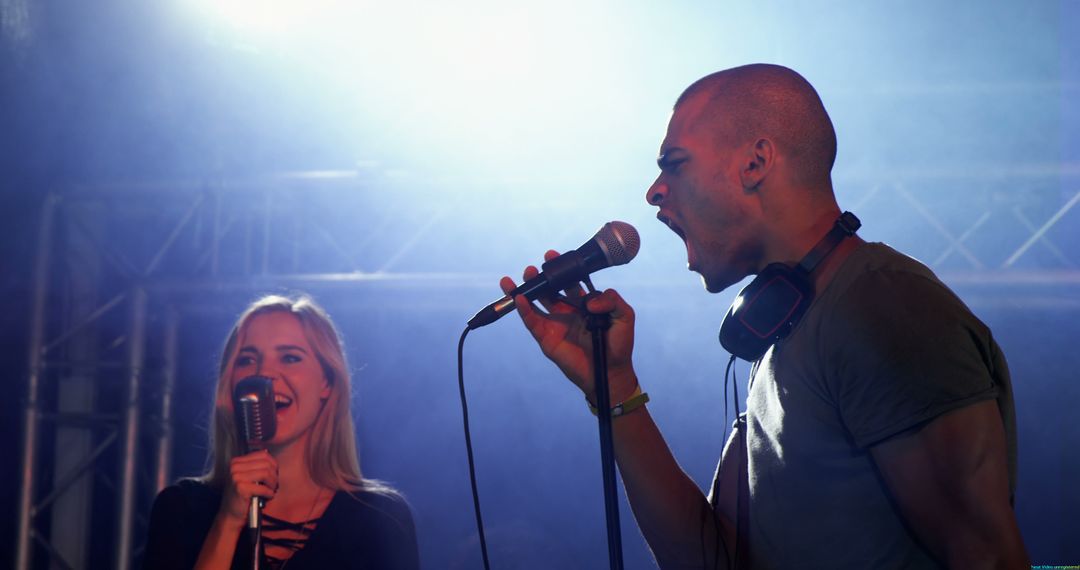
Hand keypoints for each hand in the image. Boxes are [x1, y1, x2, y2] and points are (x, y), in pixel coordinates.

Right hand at [220, 450, 278, 521]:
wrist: (231, 513)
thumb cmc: (242, 495)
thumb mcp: (248, 476)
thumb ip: (256, 465)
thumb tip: (268, 452)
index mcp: (237, 461)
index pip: (263, 454)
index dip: (273, 464)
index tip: (274, 474)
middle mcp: (235, 467)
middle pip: (266, 464)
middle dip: (274, 475)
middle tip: (273, 485)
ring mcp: (236, 477)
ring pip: (266, 473)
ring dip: (272, 484)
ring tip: (271, 490)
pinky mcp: (240, 488)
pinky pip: (263, 488)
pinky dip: (269, 493)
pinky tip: (267, 496)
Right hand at [500, 250, 638, 402]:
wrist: (610, 372)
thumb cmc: (618, 345)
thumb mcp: (624, 317)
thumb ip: (612, 301)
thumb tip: (590, 300)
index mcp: (583, 302)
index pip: (569, 281)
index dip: (561, 268)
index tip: (553, 256)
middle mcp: (567, 310)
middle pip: (549, 289)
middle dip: (541, 276)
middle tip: (534, 267)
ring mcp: (555, 323)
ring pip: (535, 302)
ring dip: (526, 289)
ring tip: (520, 277)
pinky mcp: (546, 338)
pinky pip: (532, 321)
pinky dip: (524, 310)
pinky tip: (519, 298)